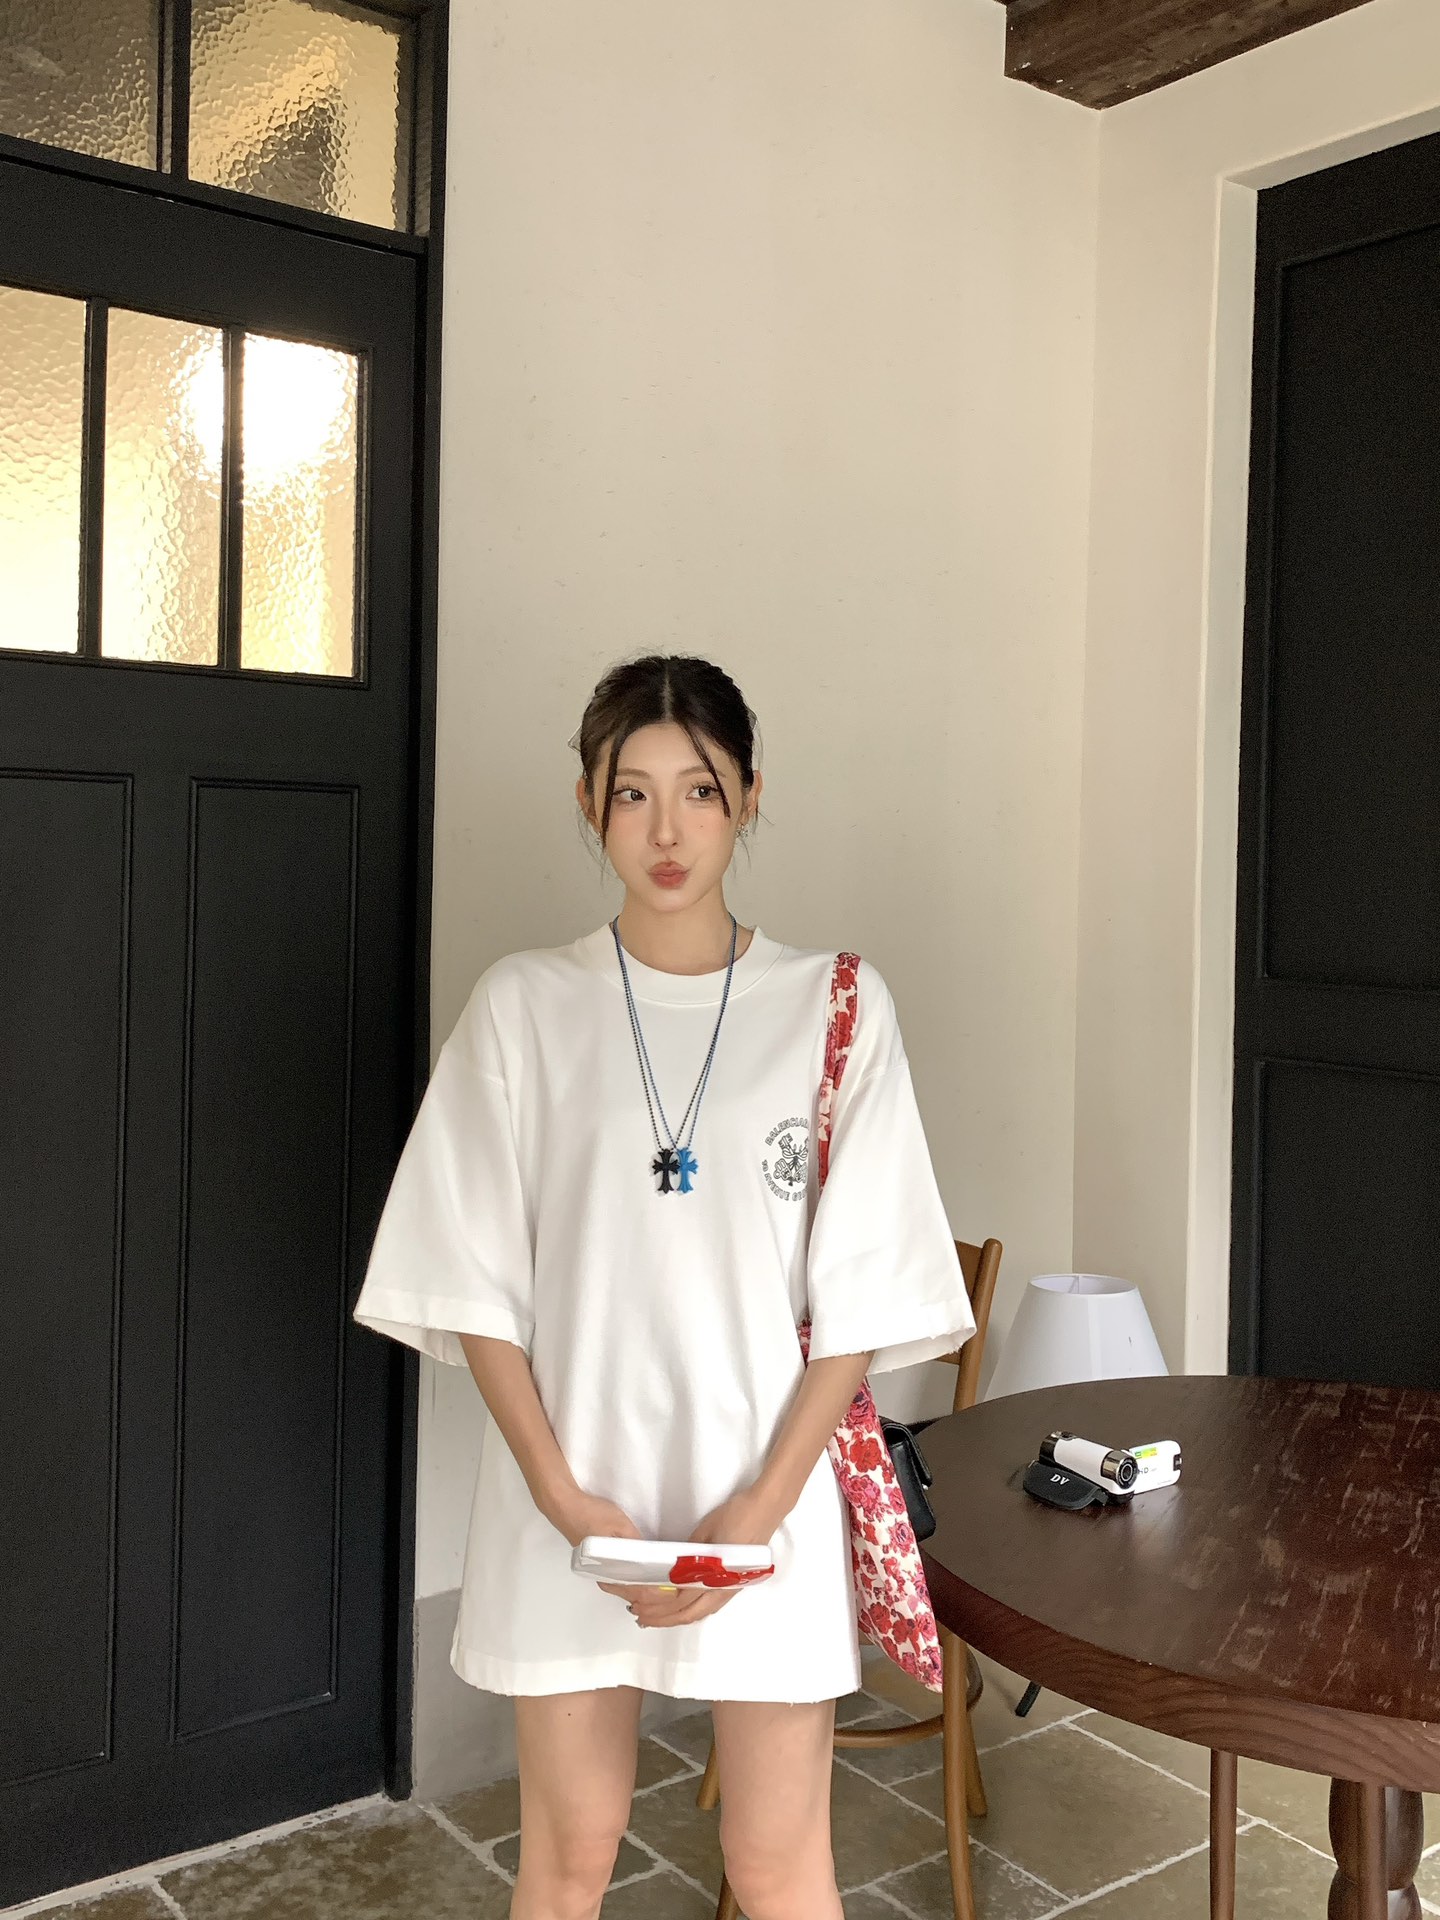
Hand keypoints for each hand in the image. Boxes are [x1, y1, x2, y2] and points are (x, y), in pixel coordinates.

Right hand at [545, 1487, 685, 1622]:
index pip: (642, 1594)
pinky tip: (651, 1576)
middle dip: (660, 1597)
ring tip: (670, 1582)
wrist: (567, 1507)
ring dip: (651, 1591)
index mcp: (609, 1574)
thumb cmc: (592, 1516)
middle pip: (638, 1598)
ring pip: (632, 1593)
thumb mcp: (622, 1527)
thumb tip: (657, 1561)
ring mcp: (603, 1576)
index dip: (663, 1594)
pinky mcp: (603, 1569)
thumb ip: (639, 1546)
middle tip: (679, 1586)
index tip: (679, 1588)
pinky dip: (641, 1584)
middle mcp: (606, 1581)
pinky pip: (626, 1583)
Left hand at [622, 1486, 784, 1632]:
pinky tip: (683, 1609)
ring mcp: (731, 1589)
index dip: (658, 1607)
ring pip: (700, 1613)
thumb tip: (672, 1569)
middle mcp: (723, 1589)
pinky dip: (692, 1612)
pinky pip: (710, 1607)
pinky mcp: (735, 1584)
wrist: (764, 1510)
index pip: (680, 1600)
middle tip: (642, 1617)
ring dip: (677, 1617)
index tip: (640, 1607)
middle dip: (663, 1619)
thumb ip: (688, 1556)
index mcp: (714, 1576)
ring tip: (657, 1617)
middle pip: (689, 1614)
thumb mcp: (703, 1533)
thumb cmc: (735, 1517)